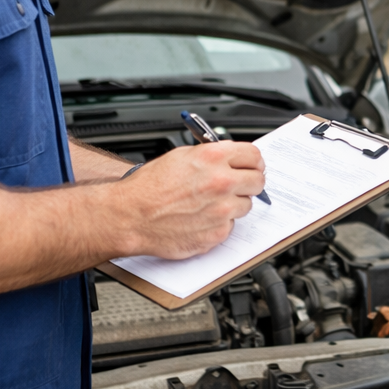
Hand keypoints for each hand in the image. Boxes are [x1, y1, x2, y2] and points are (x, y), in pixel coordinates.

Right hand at [121, 141, 265, 258]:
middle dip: (249, 182)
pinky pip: (230, 225)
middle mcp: (222, 182)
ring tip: (209, 203)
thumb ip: (212, 155)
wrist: (131, 216)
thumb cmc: (149, 187)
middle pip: (257, 180)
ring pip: (246, 205)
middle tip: (238, 185)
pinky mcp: (217, 233)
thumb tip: (231, 157)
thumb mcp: (181, 156)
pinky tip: (200, 218)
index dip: (253, 161)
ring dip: (233, 204)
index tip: (252, 165)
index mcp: (214, 157)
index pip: (254, 155)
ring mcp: (221, 209)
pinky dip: (219, 223)